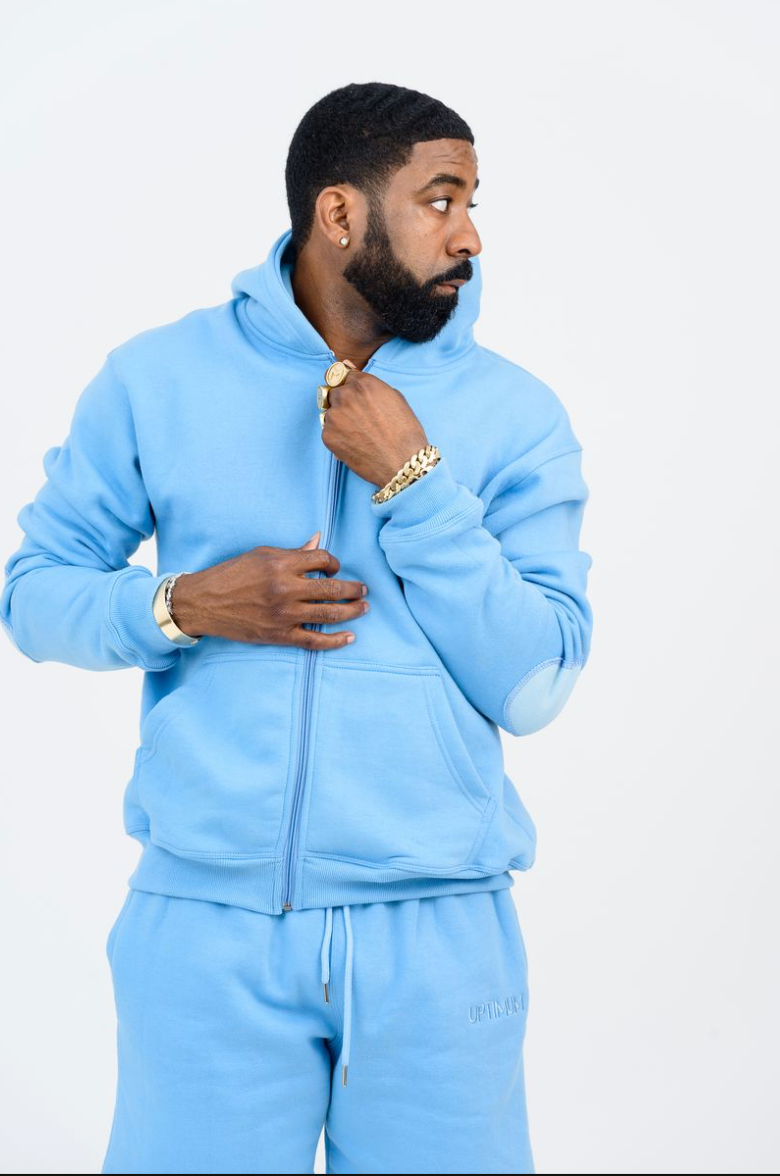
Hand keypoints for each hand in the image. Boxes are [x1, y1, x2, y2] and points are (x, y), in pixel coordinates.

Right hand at [168, 532, 369, 649]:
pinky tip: (349, 637)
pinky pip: (314, 641)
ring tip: (363, 608)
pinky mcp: (279, 635)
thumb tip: (318, 542)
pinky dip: (335, 641)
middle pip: (332, 588)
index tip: (334, 568)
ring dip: (352, 611)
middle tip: (364, 590)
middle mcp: (285, 589)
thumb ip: (292, 552)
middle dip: (354, 589)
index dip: (334, 563)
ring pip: (329, 614)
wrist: (203, 603)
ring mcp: (283, 615)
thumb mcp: (261, 555)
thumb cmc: (231, 575)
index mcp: (281, 565)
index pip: (322, 559)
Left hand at [320, 366, 428, 487]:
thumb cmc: (405, 432)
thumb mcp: (395, 398)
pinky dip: (338, 437)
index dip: (349, 386)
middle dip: (344, 403)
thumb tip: (346, 366)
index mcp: (363, 383)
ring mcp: (334, 416)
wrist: (403, 463)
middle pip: (334, 393)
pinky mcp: (328, 436)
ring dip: (340, 420)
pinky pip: (328, 431)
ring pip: (330, 413)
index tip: (352, 396)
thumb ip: (369, 382)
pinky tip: (355, 445)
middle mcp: (346, 396)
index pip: (343, 374)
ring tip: (360, 435)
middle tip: (359, 420)